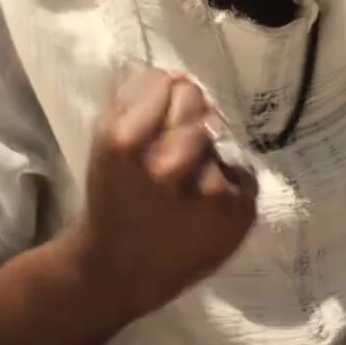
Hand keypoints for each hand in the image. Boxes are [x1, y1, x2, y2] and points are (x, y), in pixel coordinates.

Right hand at [72, 70, 258, 321]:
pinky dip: (226, 178)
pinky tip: (204, 202)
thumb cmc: (115, 199)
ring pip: (218, 133)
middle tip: (172, 148)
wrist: (122, 269)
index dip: (160, 96)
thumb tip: (178, 75)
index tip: (155, 118)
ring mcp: (208, 189)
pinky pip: (240, 168)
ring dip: (205, 148)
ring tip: (185, 179)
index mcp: (125, 142)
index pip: (164, 83)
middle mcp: (169, 164)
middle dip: (185, 115)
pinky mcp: (237, 211)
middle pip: (195, 100)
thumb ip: (134, 102)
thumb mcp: (105, 145)